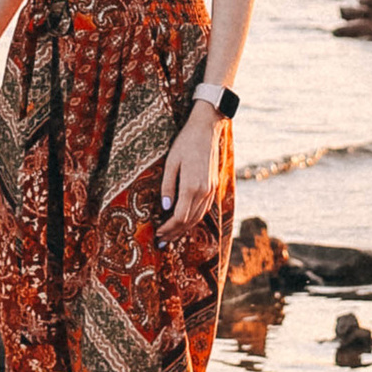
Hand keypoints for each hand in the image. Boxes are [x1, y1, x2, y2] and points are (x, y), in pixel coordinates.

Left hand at [159, 104, 224, 245]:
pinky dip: (194, 219)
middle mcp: (204, 191)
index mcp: (191, 186)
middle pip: (189, 220)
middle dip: (174, 233)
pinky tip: (185, 221)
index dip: (168, 228)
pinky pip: (204, 209)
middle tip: (161, 242)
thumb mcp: (171, 162)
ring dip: (184, 229)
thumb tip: (165, 208)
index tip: (157, 233)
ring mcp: (210, 189)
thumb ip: (168, 186)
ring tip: (171, 236)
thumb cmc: (185, 143)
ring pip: (198, 217)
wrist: (206, 129)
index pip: (180, 216)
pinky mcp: (213, 186)